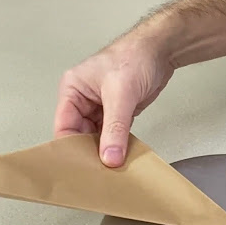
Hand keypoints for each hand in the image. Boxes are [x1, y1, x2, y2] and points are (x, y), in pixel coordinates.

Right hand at [54, 29, 173, 166]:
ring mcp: (100, 107)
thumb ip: (115, 128)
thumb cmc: (135, 58)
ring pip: (97, 138)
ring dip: (105, 152)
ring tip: (110, 171)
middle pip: (79, 135)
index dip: (71, 148)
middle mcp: (83, 100)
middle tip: (98, 174)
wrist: (161, 50)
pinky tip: (122, 159)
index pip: (64, 126)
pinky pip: (113, 135)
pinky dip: (117, 147)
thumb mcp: (120, 94)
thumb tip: (109, 158)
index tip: (81, 168)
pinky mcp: (118, 113)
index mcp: (72, 90)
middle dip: (89, 153)